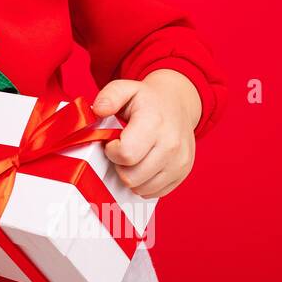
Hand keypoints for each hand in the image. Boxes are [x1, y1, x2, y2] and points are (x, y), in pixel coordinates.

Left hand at [90, 70, 201, 198]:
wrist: (178, 103)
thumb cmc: (148, 100)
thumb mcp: (126, 89)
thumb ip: (109, 96)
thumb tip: (98, 109)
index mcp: (154, 123)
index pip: (125, 155)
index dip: (112, 151)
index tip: (113, 142)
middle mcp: (171, 145)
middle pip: (131, 176)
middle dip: (119, 166)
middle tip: (122, 150)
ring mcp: (179, 161)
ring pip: (141, 188)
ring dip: (130, 176)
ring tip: (133, 156)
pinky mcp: (183, 172)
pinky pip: (154, 192)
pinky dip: (144, 183)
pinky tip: (143, 165)